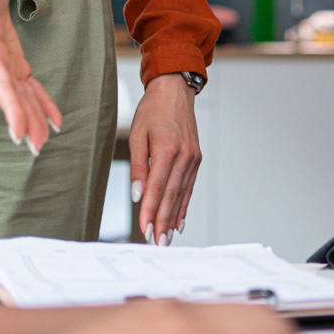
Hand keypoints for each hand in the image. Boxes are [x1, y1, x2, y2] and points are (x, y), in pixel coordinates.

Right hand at [0, 0, 62, 154]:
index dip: (10, 106)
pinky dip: (43, 104)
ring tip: (43, 143)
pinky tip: (54, 122)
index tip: (18, 131)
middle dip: (25, 122)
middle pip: (12, 98)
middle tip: (36, 148)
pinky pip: (31, 88)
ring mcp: (6, 67)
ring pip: (22, 97)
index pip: (0, 83)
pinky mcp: (16, 65)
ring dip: (34, 120)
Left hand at [129, 73, 200, 244]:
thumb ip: (137, 166)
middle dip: (163, 221)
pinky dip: (184, 205)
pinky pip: (189, 187)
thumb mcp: (137, 135)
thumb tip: (136, 195)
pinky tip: (179, 221)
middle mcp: (184, 156)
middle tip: (156, 242)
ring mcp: (193, 158)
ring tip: (167, 238)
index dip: (150, 211)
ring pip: (182, 194)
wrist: (175, 91)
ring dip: (174, 218)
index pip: (157, 187)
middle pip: (172, 195)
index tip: (144, 230)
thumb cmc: (152, 110)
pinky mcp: (196, 159)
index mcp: (167, 149)